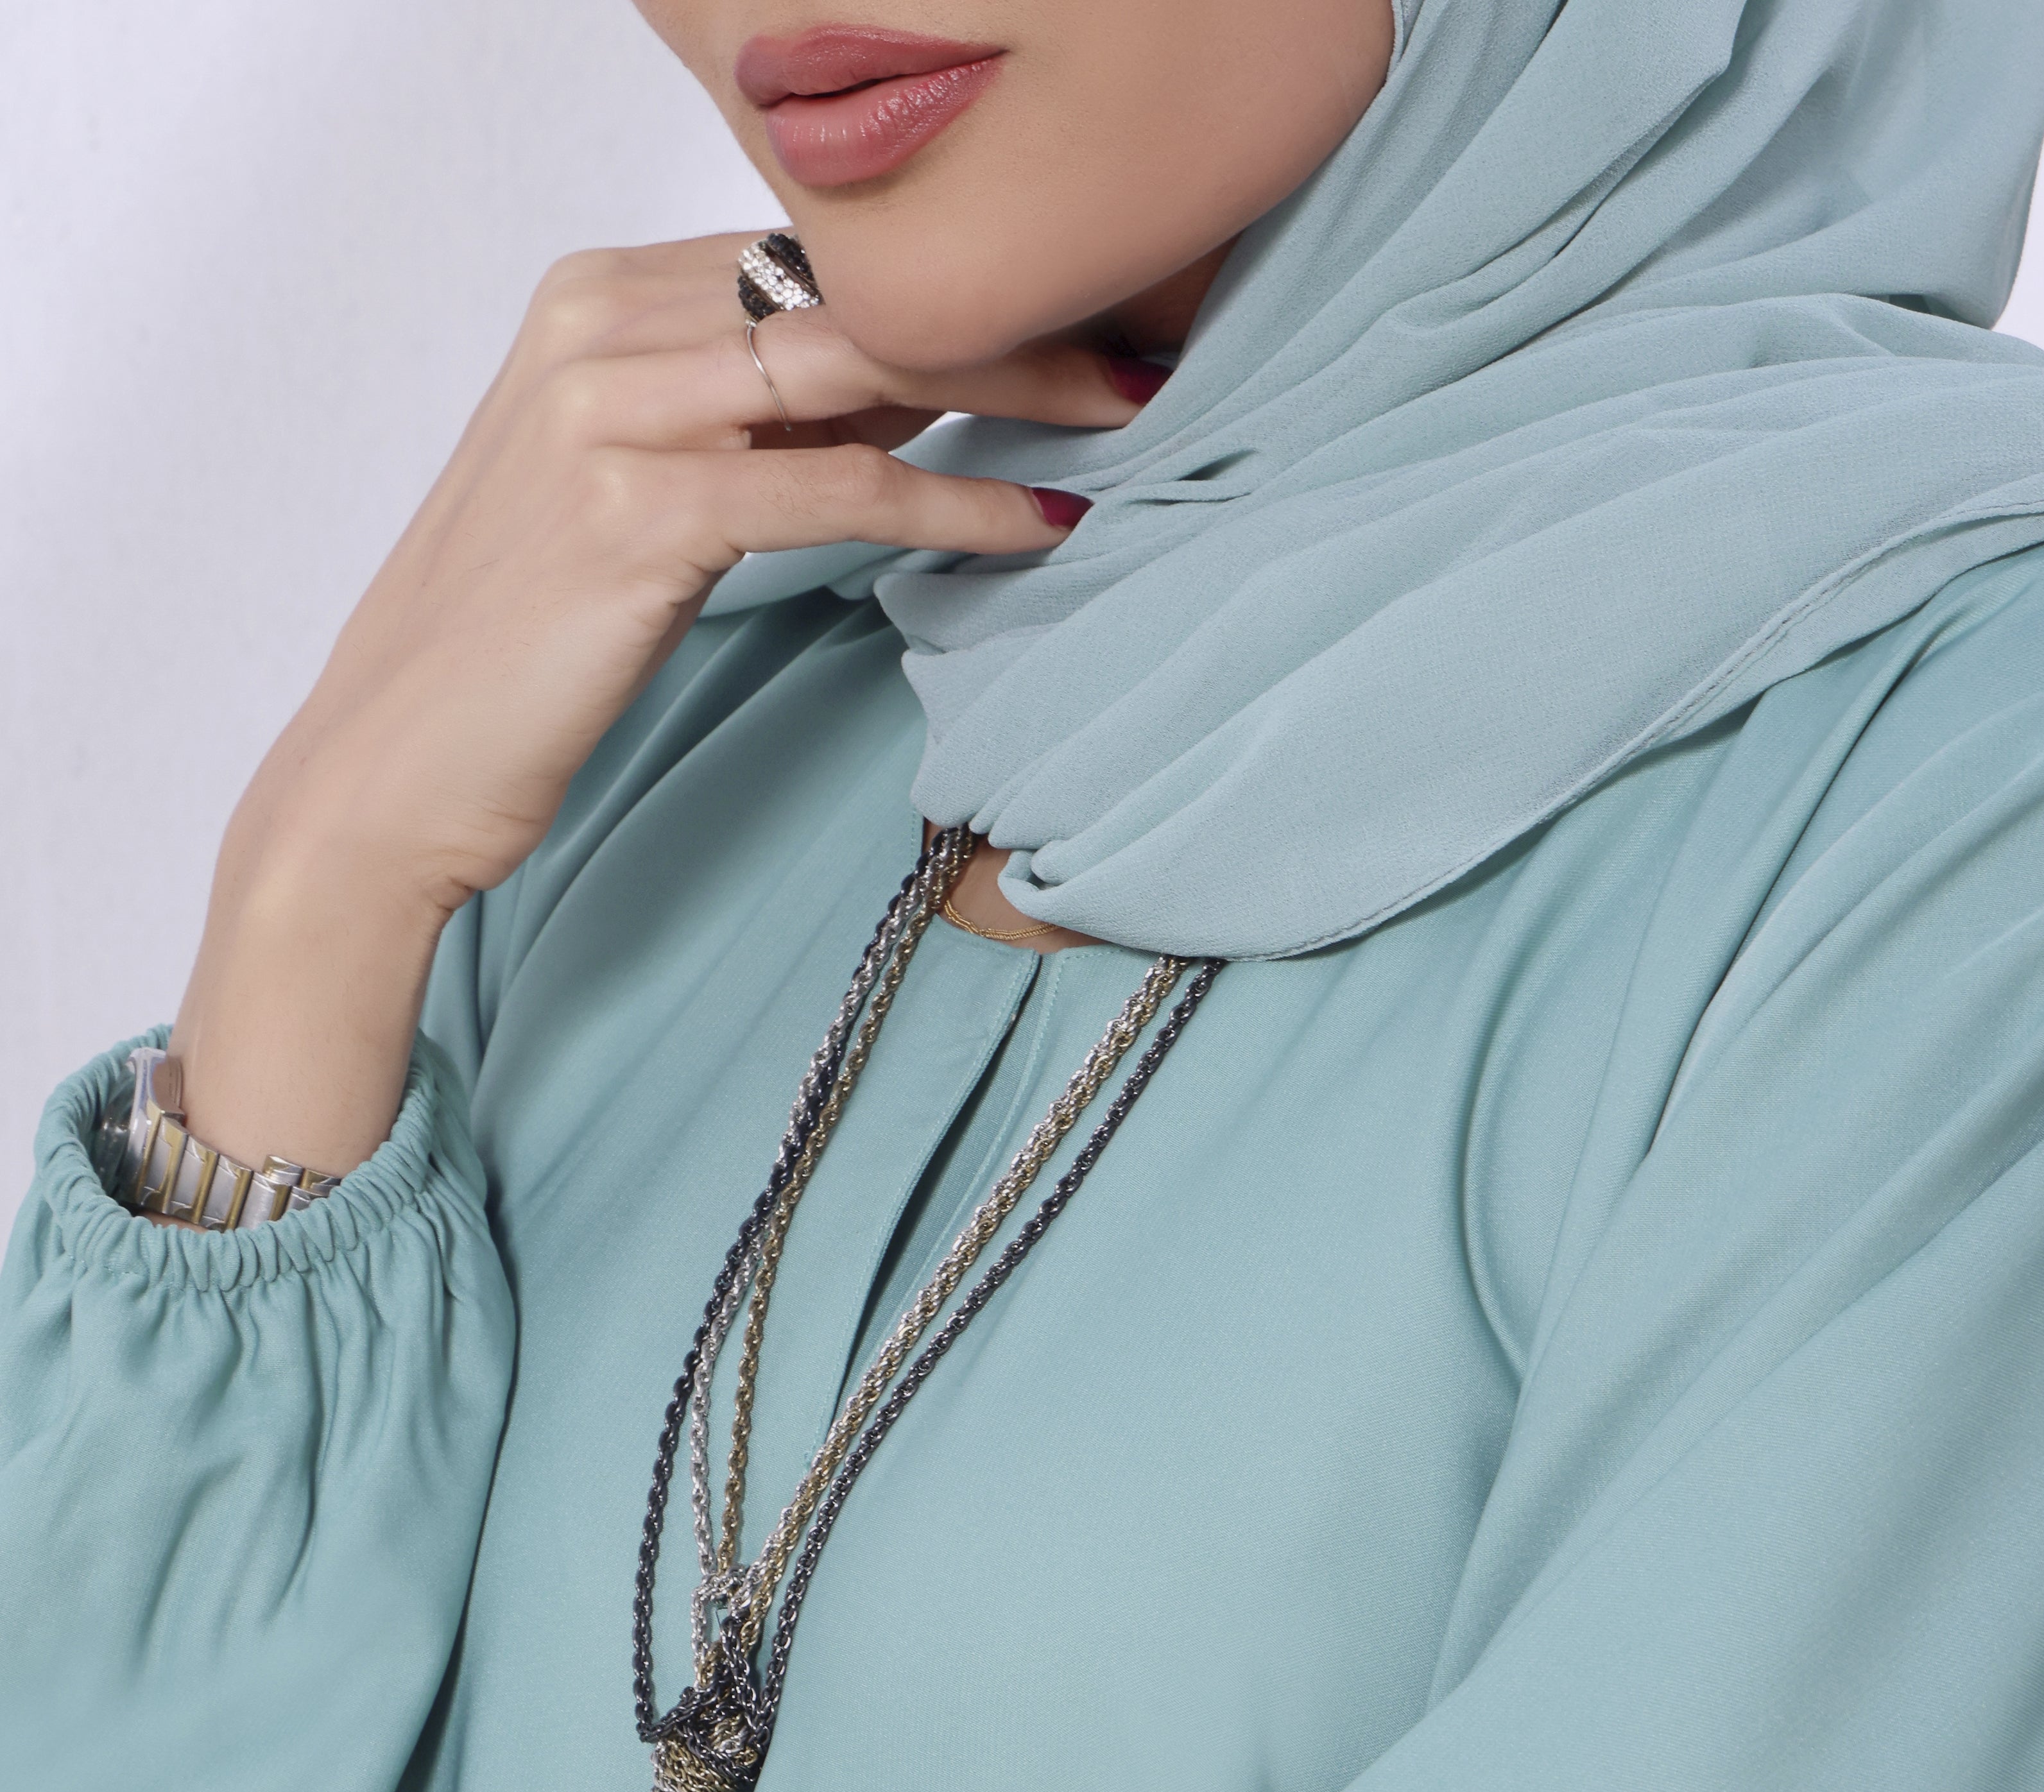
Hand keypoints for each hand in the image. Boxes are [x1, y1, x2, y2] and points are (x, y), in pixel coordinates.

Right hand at [172, 234, 1141, 1175]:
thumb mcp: (627, 497)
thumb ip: (738, 427)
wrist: (389, 768)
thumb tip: (890, 399)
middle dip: (1007, 313)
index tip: (1067, 313)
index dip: (949, 283)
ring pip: (857, 364)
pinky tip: (1038, 521)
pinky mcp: (635, 513)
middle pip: (847, 287)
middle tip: (1136, 351)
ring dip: (1009, 387)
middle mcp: (594, 327)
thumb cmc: (512, 653)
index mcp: (589, 298)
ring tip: (1122, 415)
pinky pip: (838, 487)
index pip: (808, 253)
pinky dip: (954, 499)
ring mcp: (607, 412)